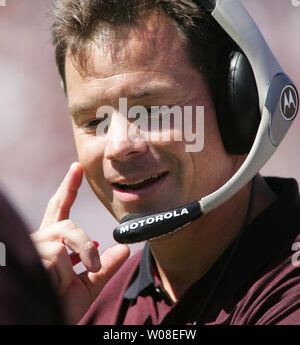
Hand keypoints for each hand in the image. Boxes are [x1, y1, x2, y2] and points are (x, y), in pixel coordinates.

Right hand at [31, 162, 129, 323]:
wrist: (45, 324)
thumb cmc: (61, 308)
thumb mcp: (88, 286)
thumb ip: (104, 267)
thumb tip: (125, 249)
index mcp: (53, 241)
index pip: (60, 208)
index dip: (68, 187)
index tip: (77, 167)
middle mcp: (39, 239)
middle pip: (67, 223)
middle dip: (84, 244)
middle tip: (92, 266)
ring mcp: (31, 248)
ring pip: (64, 242)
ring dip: (72, 267)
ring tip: (62, 285)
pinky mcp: (27, 257)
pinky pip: (56, 257)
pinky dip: (61, 277)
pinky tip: (50, 287)